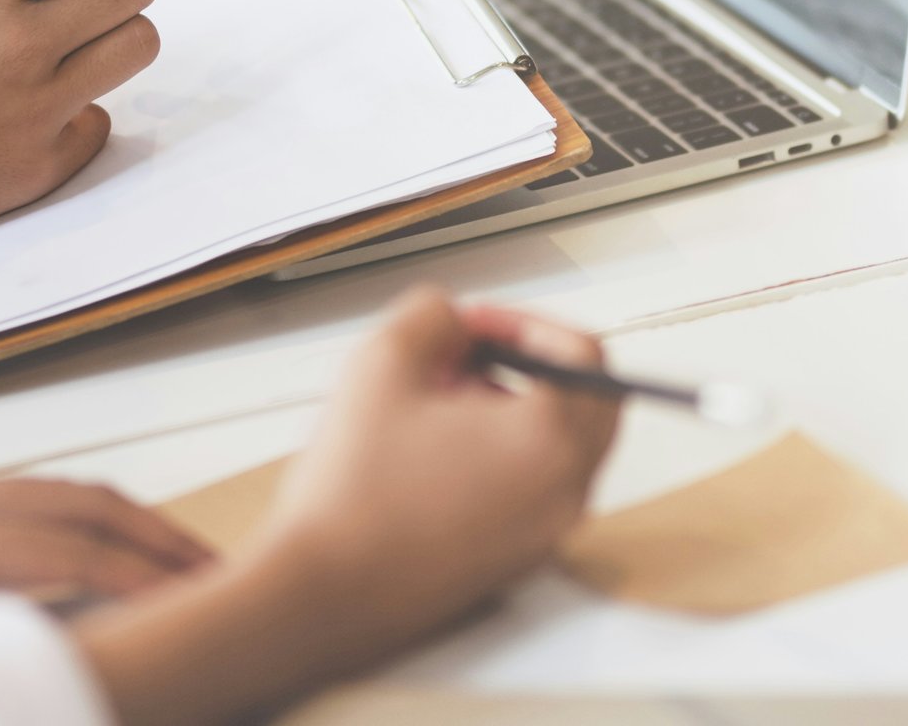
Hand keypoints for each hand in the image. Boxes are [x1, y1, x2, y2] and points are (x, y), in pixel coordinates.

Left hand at [0, 455, 213, 655]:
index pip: (64, 553)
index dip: (138, 579)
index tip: (197, 603)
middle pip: (88, 510)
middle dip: (164, 544)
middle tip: (228, 579)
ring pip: (67, 493)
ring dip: (136, 524)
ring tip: (187, 560)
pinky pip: (34, 493)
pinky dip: (92, 513)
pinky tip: (106, 542)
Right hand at [73, 289, 617, 725]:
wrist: (322, 593)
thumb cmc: (353, 494)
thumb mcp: (381, 362)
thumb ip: (431, 314)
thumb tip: (452, 319)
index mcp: (550, 438)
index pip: (581, 353)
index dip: (522, 322)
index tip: (471, 326)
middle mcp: (564, 490)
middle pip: (585, 402)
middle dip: (526, 366)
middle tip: (464, 359)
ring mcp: (545, 533)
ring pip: (557, 448)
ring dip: (510, 412)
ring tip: (436, 409)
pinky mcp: (516, 562)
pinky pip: (532, 492)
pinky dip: (501, 460)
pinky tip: (431, 457)